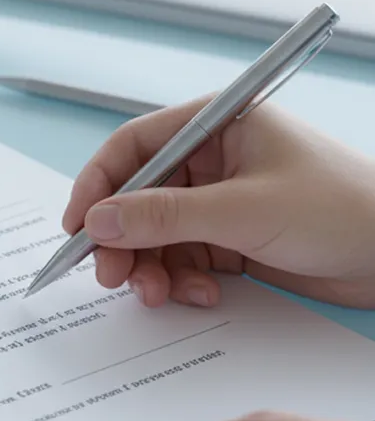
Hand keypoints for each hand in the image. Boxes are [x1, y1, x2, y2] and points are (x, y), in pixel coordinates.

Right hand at [62, 99, 374, 307]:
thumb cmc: (341, 210)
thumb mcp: (243, 211)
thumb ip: (164, 216)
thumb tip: (97, 220)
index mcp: (217, 125)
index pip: (134, 146)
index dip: (98, 184)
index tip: (78, 226)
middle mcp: (213, 159)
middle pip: (137, 196)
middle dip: (122, 239)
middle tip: (111, 276)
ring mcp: (221, 200)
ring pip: (156, 234)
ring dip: (150, 267)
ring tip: (157, 295)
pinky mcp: (233, 238)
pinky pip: (183, 258)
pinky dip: (181, 280)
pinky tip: (200, 295)